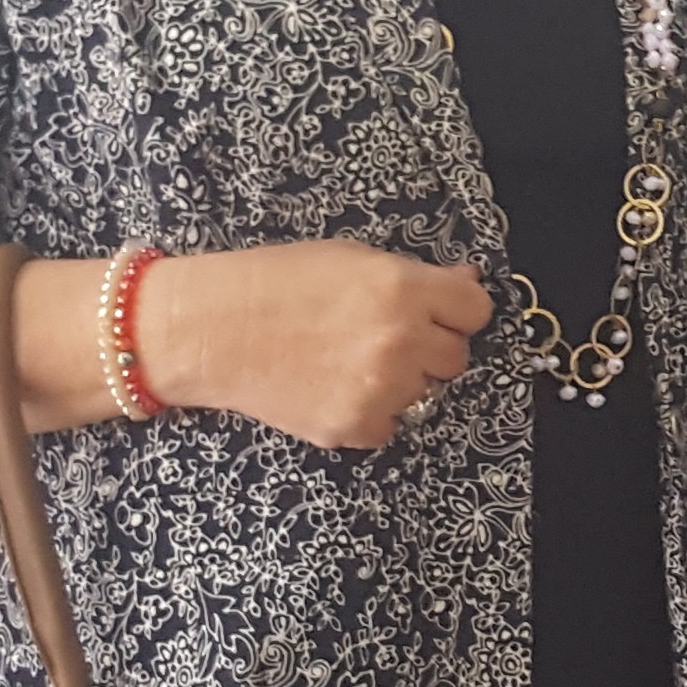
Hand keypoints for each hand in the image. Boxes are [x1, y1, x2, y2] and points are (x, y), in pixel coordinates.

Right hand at [27, 240, 488, 448]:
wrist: (211, 330)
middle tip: (382, 336)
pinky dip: (371, 412)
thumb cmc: (275, 282)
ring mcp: (380, 389)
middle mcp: (400, 340)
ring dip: (400, 380)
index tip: (436, 310)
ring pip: (423, 393)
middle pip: (455, 357)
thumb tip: (467, 282)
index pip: (476, 311)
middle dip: (428, 346)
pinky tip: (333, 386)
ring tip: (348, 361)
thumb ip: (414, 277)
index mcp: (402, 289)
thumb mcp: (350, 259)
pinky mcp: (355, 427)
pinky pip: (390, 424)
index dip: (456, 309)